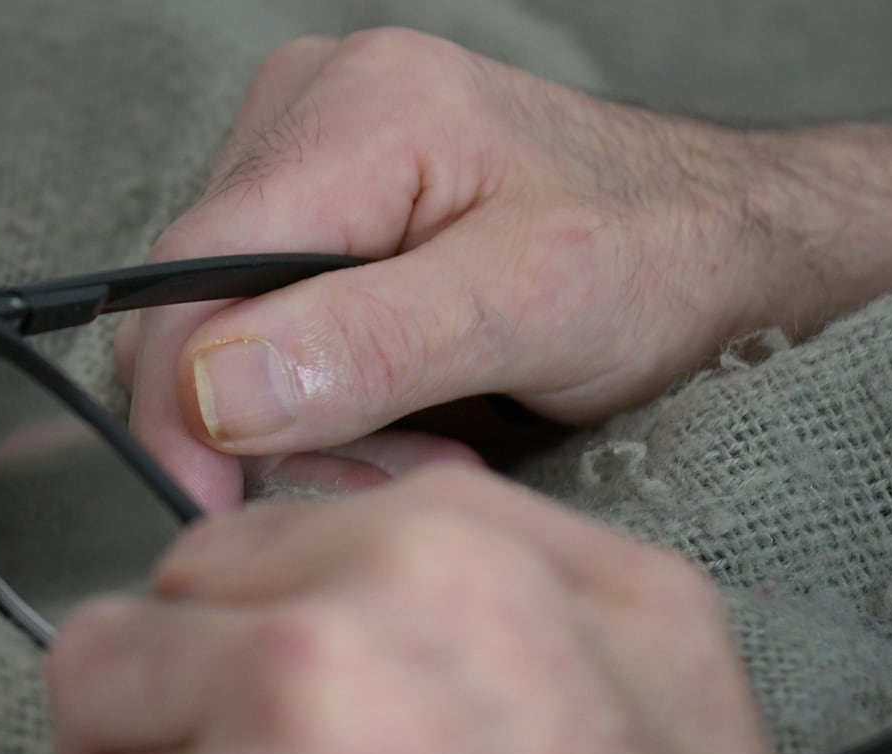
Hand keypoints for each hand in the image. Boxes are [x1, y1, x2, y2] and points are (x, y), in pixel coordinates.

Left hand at [47, 465, 795, 753]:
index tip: (262, 675)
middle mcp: (323, 652)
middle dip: (166, 697)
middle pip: (120, 640)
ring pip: (93, 746)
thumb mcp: (648, 620)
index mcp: (427, 556)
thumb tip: (363, 514)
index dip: (235, 623)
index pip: (214, 551)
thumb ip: (499, 525)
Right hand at [120, 27, 891, 510]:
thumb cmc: (652, 256)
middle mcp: (313, 113)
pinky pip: (266, 326)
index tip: (206, 506)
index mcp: (359, 110)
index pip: (192, 268)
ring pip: (228, 329)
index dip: (179, 401)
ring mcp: (312, 156)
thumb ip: (369, 344)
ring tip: (423, 441)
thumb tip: (209, 390)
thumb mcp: (528, 307)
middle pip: (201, 304)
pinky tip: (404, 410)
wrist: (711, 241)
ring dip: (306, 420)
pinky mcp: (324, 207)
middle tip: (391, 471)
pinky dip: (322, 397)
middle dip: (269, 422)